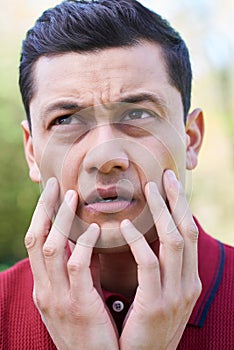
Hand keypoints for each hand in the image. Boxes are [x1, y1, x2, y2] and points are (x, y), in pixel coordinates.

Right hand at [25, 178, 118, 349]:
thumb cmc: (88, 328)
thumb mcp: (76, 297)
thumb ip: (80, 270)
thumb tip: (88, 240)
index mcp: (44, 286)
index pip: (34, 241)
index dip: (40, 215)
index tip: (50, 192)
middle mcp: (44, 289)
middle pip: (35, 239)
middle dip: (43, 209)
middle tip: (54, 184)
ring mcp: (58, 298)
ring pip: (51, 248)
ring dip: (61, 220)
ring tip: (73, 196)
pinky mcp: (78, 306)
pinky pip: (77, 268)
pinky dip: (83, 245)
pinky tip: (95, 228)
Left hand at [119, 170, 201, 349]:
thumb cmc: (147, 324)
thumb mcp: (159, 294)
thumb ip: (157, 267)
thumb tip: (143, 236)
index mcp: (187, 278)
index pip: (189, 233)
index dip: (181, 207)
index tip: (171, 184)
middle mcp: (187, 283)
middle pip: (186, 231)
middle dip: (177, 201)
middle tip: (165, 176)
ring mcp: (175, 294)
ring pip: (174, 241)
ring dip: (161, 212)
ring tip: (148, 189)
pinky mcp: (156, 304)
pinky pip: (149, 264)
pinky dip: (139, 241)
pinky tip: (126, 225)